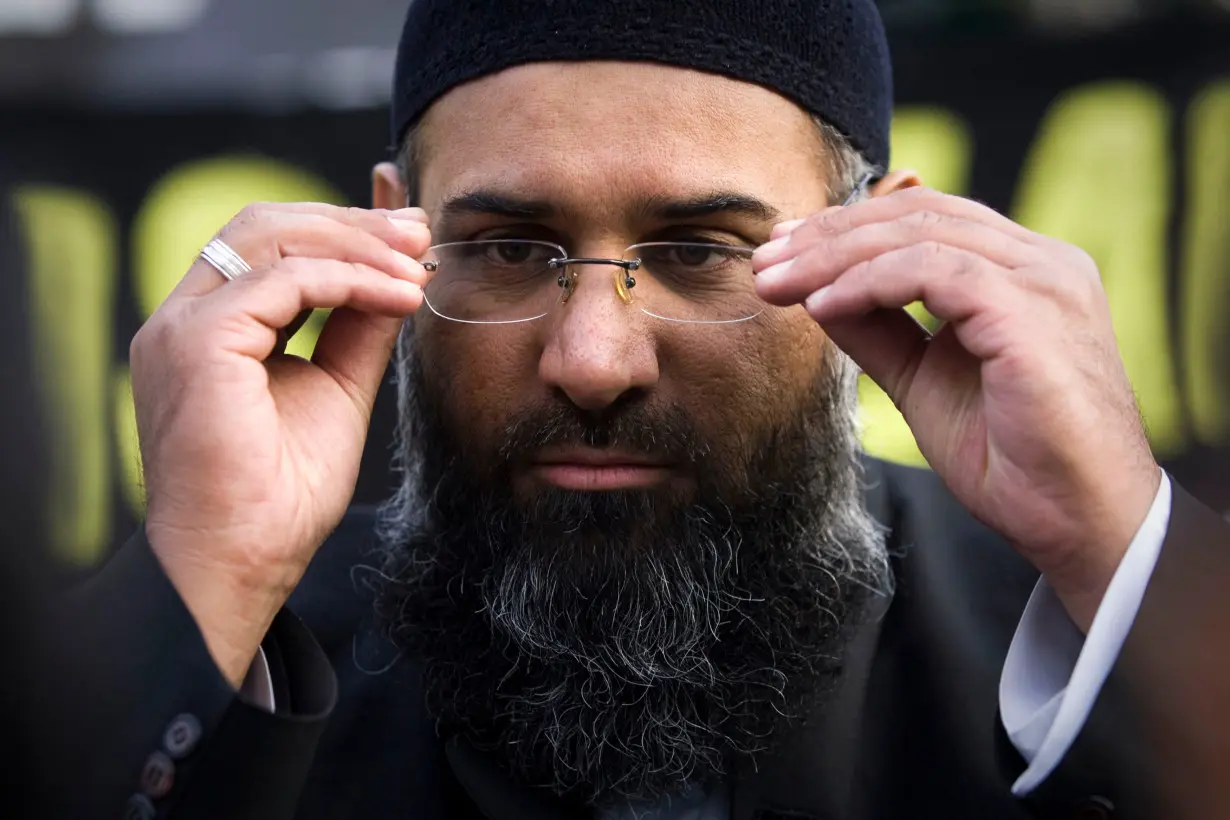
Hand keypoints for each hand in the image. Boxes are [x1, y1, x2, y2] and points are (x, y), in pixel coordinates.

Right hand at [130, 203, 430, 685]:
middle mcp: (183, 318)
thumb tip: (399, 277)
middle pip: (265, 225)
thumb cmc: (280, 498)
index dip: (341, 231)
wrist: (243, 562)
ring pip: (270, 238)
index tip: (409, 241)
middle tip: (420, 234)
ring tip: (417, 265)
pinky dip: (350, 278)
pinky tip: (400, 296)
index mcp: (208, 329)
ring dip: (357, 244)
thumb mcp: (336, 391)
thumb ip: (358, 330)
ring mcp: (181, 327)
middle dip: (351, 223)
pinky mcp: (197, 343)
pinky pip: (284, 280)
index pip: (268, 246)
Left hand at [753, 187, 1160, 630]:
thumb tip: (817, 294)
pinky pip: (933, 271)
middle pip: (918, 215)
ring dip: (835, 255)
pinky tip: (822, 305)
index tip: (784, 252)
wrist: (1076, 521)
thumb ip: (879, 331)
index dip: (849, 228)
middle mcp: (1042, 263)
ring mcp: (1044, 281)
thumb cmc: (1011, 460)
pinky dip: (868, 282)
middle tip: (764, 261)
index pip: (927, 220)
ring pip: (921, 234)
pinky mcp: (1033, 312)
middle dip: (829, 235)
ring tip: (777, 283)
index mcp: (1025, 271)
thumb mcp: (923, 381)